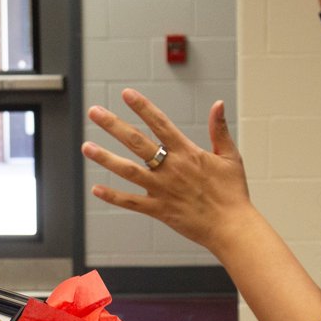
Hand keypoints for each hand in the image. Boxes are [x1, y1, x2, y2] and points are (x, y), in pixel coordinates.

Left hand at [82, 91, 251, 254]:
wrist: (232, 226)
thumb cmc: (233, 192)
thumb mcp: (230, 156)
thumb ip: (219, 129)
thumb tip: (218, 104)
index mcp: (188, 152)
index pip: (160, 123)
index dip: (142, 107)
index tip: (126, 93)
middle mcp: (171, 168)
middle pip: (136, 142)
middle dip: (113, 125)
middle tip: (94, 112)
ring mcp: (163, 189)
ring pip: (128, 170)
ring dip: (105, 158)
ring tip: (86, 146)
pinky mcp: (159, 210)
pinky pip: (132, 202)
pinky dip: (113, 196)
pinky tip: (96, 189)